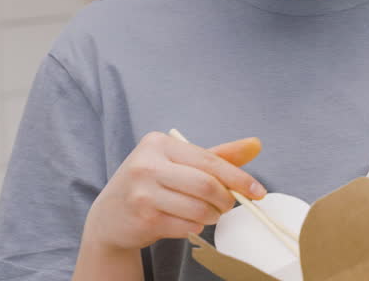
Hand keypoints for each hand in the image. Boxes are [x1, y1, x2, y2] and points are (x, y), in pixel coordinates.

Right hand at [83, 131, 265, 251]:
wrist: (110, 217)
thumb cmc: (151, 184)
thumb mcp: (180, 163)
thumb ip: (217, 155)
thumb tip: (256, 144)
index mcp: (157, 143)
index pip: (209, 160)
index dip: (238, 177)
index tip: (258, 192)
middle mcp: (146, 164)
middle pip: (206, 185)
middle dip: (225, 200)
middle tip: (228, 206)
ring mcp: (142, 192)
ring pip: (198, 208)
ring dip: (211, 216)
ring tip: (207, 213)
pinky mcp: (143, 217)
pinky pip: (186, 225)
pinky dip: (194, 226)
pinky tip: (185, 221)